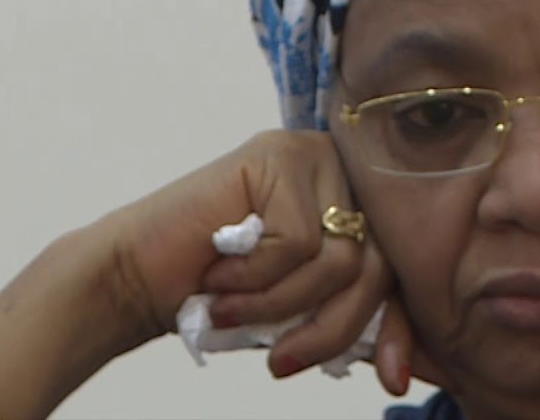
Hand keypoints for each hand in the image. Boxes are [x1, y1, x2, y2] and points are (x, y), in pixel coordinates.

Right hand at [111, 130, 433, 391]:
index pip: (395, 268)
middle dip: (330, 327)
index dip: (397, 329)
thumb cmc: (217, 299)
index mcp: (352, 203)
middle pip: (373, 266)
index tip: (393, 382)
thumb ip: (348, 317)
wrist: (135, 280)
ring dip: (280, 304)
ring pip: (339, 259)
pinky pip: (298, 243)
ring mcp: (309, 157)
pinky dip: (257, 277)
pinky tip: (219, 273)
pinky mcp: (277, 157)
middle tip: (281, 362)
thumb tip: (404, 369)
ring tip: (232, 309)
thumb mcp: (300, 313)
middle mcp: (338, 171)